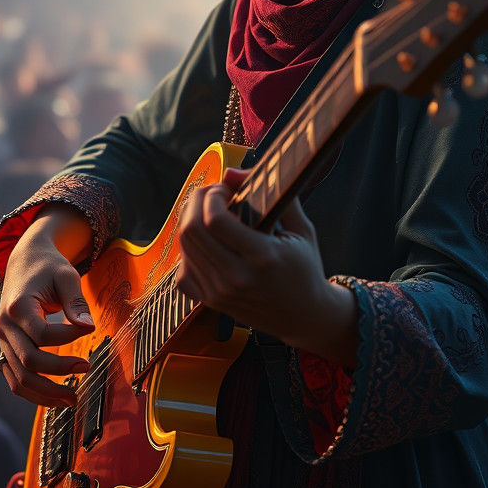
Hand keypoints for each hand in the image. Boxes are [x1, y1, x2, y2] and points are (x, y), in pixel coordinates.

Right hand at [0, 211, 95, 406]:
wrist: (25, 262)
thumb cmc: (48, 268)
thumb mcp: (66, 276)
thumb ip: (76, 301)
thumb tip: (89, 328)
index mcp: (17, 306)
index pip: (41, 334)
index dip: (66, 338)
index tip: (88, 330)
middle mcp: (3, 326)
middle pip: (28, 361)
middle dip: (59, 370)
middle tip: (87, 368)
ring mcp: (1, 341)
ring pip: (18, 379)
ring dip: (45, 394)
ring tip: (73, 400)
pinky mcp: (5, 349)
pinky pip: (14, 379)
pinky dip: (34, 392)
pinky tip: (56, 398)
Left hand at [174, 169, 357, 367]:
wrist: (305, 315)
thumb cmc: (305, 266)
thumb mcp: (301, 228)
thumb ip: (273, 195)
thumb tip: (233, 172)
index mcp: (263, 257)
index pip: (216, 220)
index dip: (213, 196)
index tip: (226, 189)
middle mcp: (237, 278)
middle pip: (193, 231)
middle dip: (196, 201)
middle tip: (212, 194)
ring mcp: (221, 293)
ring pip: (185, 248)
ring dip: (191, 220)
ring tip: (209, 212)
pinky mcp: (211, 303)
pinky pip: (182, 271)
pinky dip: (189, 251)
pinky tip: (206, 242)